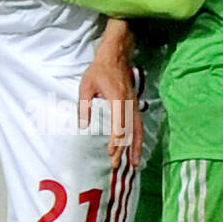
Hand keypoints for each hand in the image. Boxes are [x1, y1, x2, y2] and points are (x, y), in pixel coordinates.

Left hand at [79, 22, 141, 168]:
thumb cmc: (99, 70)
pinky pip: (139, 125)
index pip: (119, 126)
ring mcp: (134, 105)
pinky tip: (137, 148)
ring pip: (138, 130)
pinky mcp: (135, 105)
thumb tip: (83, 126)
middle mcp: (129, 105)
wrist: (116, 56)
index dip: (116, 141)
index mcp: (117, 100)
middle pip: (129, 131)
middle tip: (117, 164)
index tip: (110, 153)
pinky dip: (139, 138)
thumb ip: (84, 106)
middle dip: (124, 150)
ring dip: (136, 148)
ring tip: (136, 164)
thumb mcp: (86, 86)